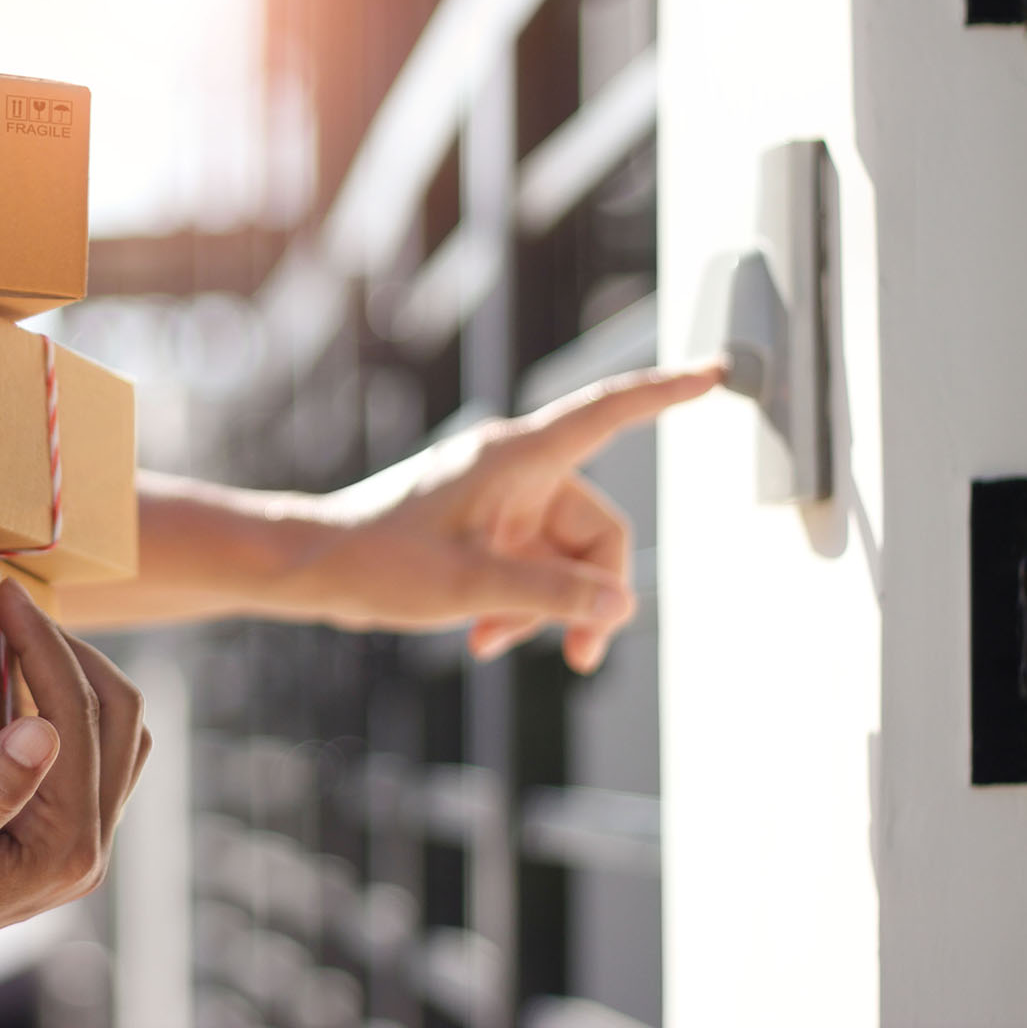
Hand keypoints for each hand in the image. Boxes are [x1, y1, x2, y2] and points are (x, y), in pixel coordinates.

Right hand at [0, 579, 150, 1001]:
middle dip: (70, 649)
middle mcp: (86, 851)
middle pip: (118, 717)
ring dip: (79, 675)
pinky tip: (17, 683)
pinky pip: (93, 753)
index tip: (4, 593)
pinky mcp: (56, 836)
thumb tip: (44, 730)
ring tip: (22, 634)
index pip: (77, 719)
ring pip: (117, 733)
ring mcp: (77, 845)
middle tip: (12, 604)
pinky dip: (68, 705)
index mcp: (63, 851)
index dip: (44, 645)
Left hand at [295, 364, 722, 670]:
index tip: (717, 371)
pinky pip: (530, 565)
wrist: (310, 568)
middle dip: (589, 594)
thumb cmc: (376, 563)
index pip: (608, 413)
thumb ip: (551, 595)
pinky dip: (518, 603)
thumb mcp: (470, 587)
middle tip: (574, 656)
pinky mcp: (483, 527)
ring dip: (544, 608)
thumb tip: (621, 606)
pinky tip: (483, 638)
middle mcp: (514, 471)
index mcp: (515, 458)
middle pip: (597, 528)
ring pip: (564, 557)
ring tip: (493, 643)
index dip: (666, 392)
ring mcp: (499, 500)